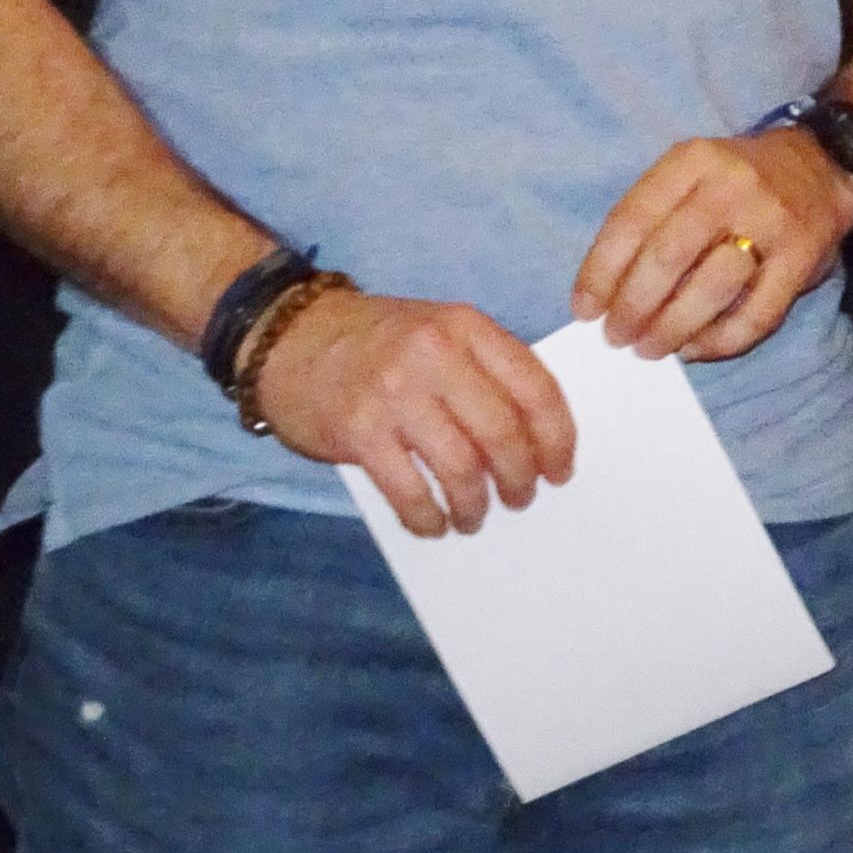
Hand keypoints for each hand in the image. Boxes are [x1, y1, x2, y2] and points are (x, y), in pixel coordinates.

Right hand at [245, 287, 576, 537]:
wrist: (291, 337)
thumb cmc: (379, 342)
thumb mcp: (442, 332)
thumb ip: (485, 370)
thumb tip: (532, 439)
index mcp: (468, 328)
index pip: (535, 387)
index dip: (556, 437)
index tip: (561, 470)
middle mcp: (436, 354)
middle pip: (502, 431)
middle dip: (520, 476)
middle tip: (521, 498)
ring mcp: (395, 392)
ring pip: (460, 465)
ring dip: (475, 503)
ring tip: (475, 517)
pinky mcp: (358, 430)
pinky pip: (408, 489)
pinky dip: (427, 516)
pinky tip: (434, 524)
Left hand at [571, 131, 852, 364]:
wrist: (823, 162)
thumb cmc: (736, 179)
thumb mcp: (690, 174)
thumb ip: (651, 219)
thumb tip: (605, 294)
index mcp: (692, 160)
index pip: (632, 220)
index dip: (600, 273)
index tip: (585, 311)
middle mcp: (731, 185)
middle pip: (667, 257)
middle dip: (633, 307)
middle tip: (617, 337)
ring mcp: (772, 221)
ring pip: (711, 288)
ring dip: (672, 327)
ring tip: (651, 348)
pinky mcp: (803, 257)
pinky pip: (757, 313)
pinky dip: (720, 341)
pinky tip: (697, 347)